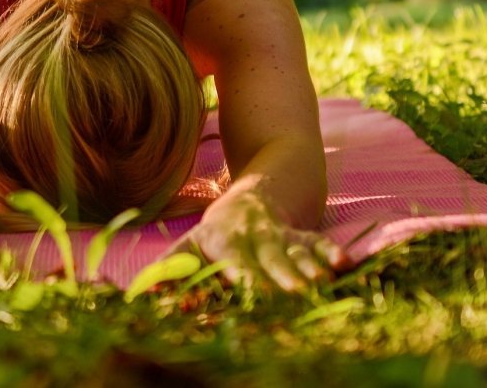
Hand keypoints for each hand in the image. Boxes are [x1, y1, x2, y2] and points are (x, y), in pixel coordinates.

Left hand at [167, 191, 350, 291]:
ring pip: (295, 250)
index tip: (252, 292)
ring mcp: (281, 234)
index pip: (235, 262)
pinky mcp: (303, 234)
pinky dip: (331, 252)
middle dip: (281, 276)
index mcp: (224, 241)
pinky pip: (318, 242)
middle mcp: (254, 236)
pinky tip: (345, 264)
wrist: (257, 191)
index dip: (244, 277)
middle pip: (269, 258)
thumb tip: (141, 293)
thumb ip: (169, 269)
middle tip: (293, 294)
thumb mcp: (190, 245)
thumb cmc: (216, 232)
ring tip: (320, 282)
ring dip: (308, 266)